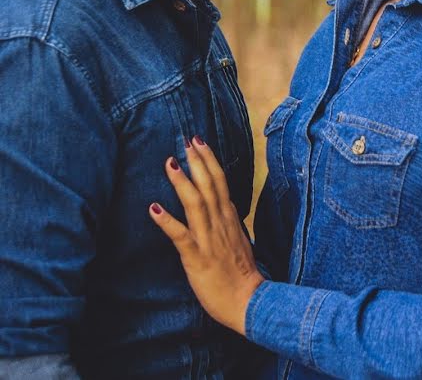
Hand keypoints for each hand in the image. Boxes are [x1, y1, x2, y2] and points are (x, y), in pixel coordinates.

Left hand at [149, 137, 263, 335]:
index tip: (199, 142)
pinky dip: (168, 221)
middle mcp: (221, 224)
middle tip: (186, 140)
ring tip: (170, 163)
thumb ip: (226, 222)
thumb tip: (219, 207)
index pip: (221, 182)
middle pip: (210, 186)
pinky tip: (153, 208)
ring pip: (196, 204)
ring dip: (183, 183)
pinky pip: (181, 236)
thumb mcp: (236, 240)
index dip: (209, 160)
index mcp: (230, 219)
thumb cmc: (241, 275)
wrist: (248, 301)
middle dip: (198, 162)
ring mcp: (210, 240)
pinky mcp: (198, 257)